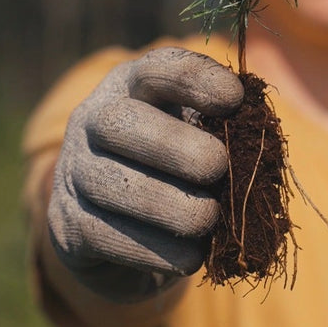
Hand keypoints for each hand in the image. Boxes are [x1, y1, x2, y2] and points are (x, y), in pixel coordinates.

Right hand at [47, 47, 242, 301]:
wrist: (128, 234)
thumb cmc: (179, 171)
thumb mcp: (200, 138)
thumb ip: (226, 131)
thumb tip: (258, 139)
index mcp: (131, 87)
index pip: (156, 70)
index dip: (194, 79)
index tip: (235, 98)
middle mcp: (93, 121)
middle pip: (120, 122)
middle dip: (173, 144)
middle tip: (218, 166)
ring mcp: (74, 173)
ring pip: (111, 184)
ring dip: (168, 204)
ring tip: (208, 218)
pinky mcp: (68, 226)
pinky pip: (105, 236)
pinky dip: (155, 249)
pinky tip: (191, 257)